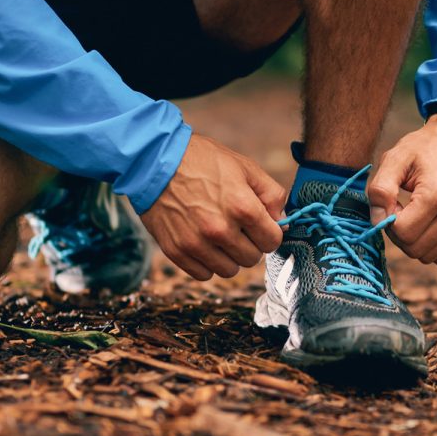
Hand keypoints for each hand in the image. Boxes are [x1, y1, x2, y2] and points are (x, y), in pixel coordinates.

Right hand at [141, 134, 284, 280]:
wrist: (154, 161)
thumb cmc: (203, 161)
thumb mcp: (245, 167)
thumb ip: (272, 195)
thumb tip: (282, 223)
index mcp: (242, 207)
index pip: (272, 241)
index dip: (269, 232)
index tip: (259, 225)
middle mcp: (220, 229)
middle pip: (253, 258)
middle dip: (250, 244)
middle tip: (237, 226)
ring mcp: (196, 243)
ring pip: (230, 270)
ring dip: (229, 256)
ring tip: (219, 234)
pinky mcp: (177, 252)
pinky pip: (204, 274)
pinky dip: (207, 262)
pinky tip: (203, 242)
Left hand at [367, 112, 436, 265]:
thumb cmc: (423, 149)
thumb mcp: (395, 159)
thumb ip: (380, 190)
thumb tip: (378, 222)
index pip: (403, 233)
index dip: (390, 221)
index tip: (395, 202)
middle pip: (415, 249)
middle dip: (401, 233)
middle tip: (404, 208)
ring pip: (428, 257)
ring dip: (416, 240)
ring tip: (418, 213)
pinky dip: (432, 245)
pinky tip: (431, 222)